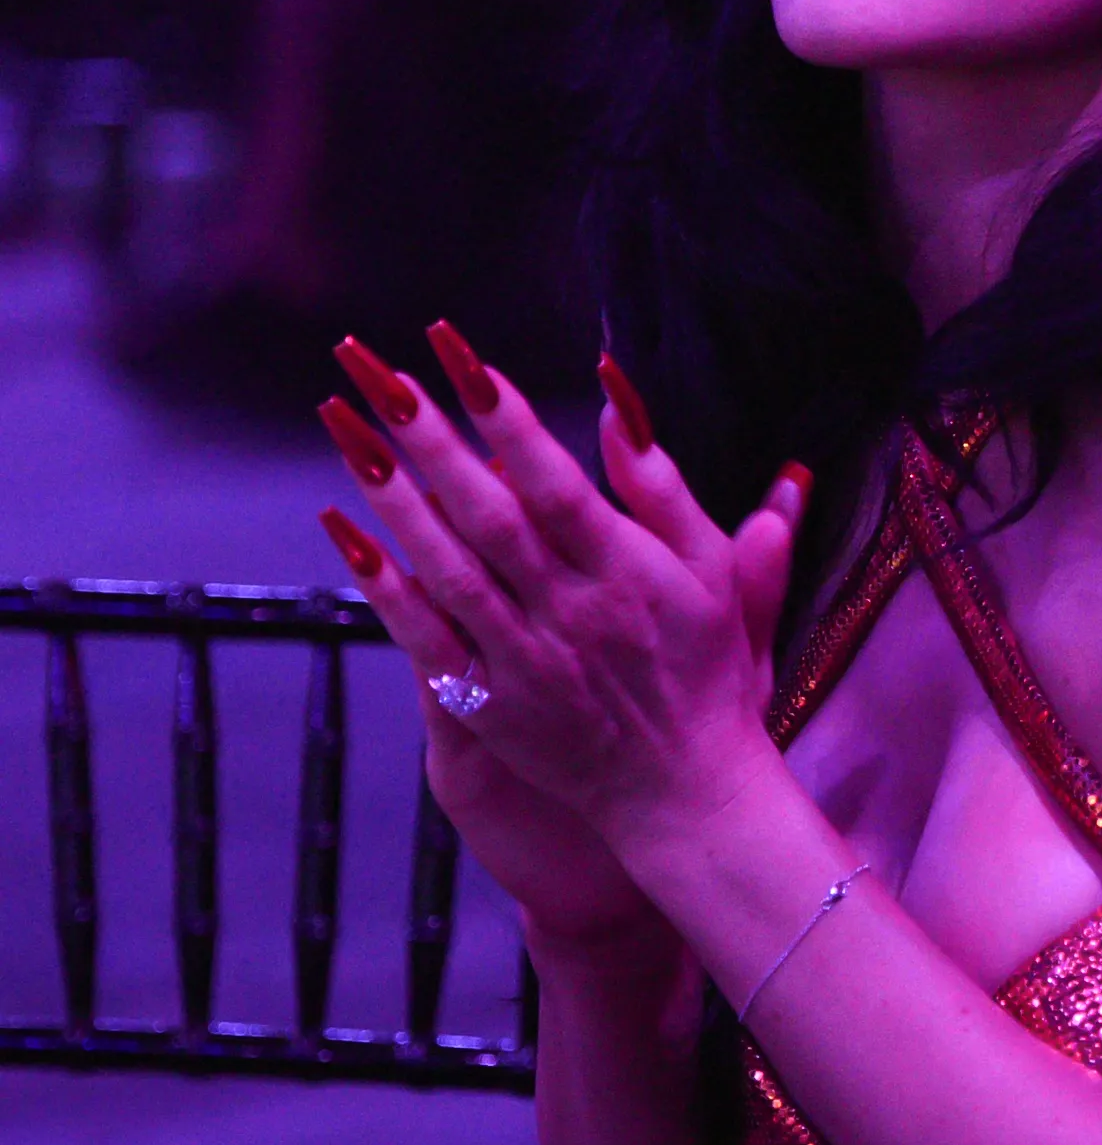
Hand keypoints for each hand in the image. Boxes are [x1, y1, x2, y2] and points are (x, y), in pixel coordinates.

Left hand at [317, 333, 804, 887]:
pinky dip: (386, 589)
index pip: (555, 480)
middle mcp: (571, 611)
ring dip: (393, 497)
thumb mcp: (711, 570)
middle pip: (488, 513)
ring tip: (348, 430)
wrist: (685, 791)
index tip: (457, 353)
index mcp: (627, 570)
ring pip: (448, 568)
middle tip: (375, 372)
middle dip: (429, 437)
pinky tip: (348, 534)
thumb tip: (616, 403)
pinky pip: (427, 640)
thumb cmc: (706, 670)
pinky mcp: (491, 705)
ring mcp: (525, 660)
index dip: (505, 415)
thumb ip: (663, 487)